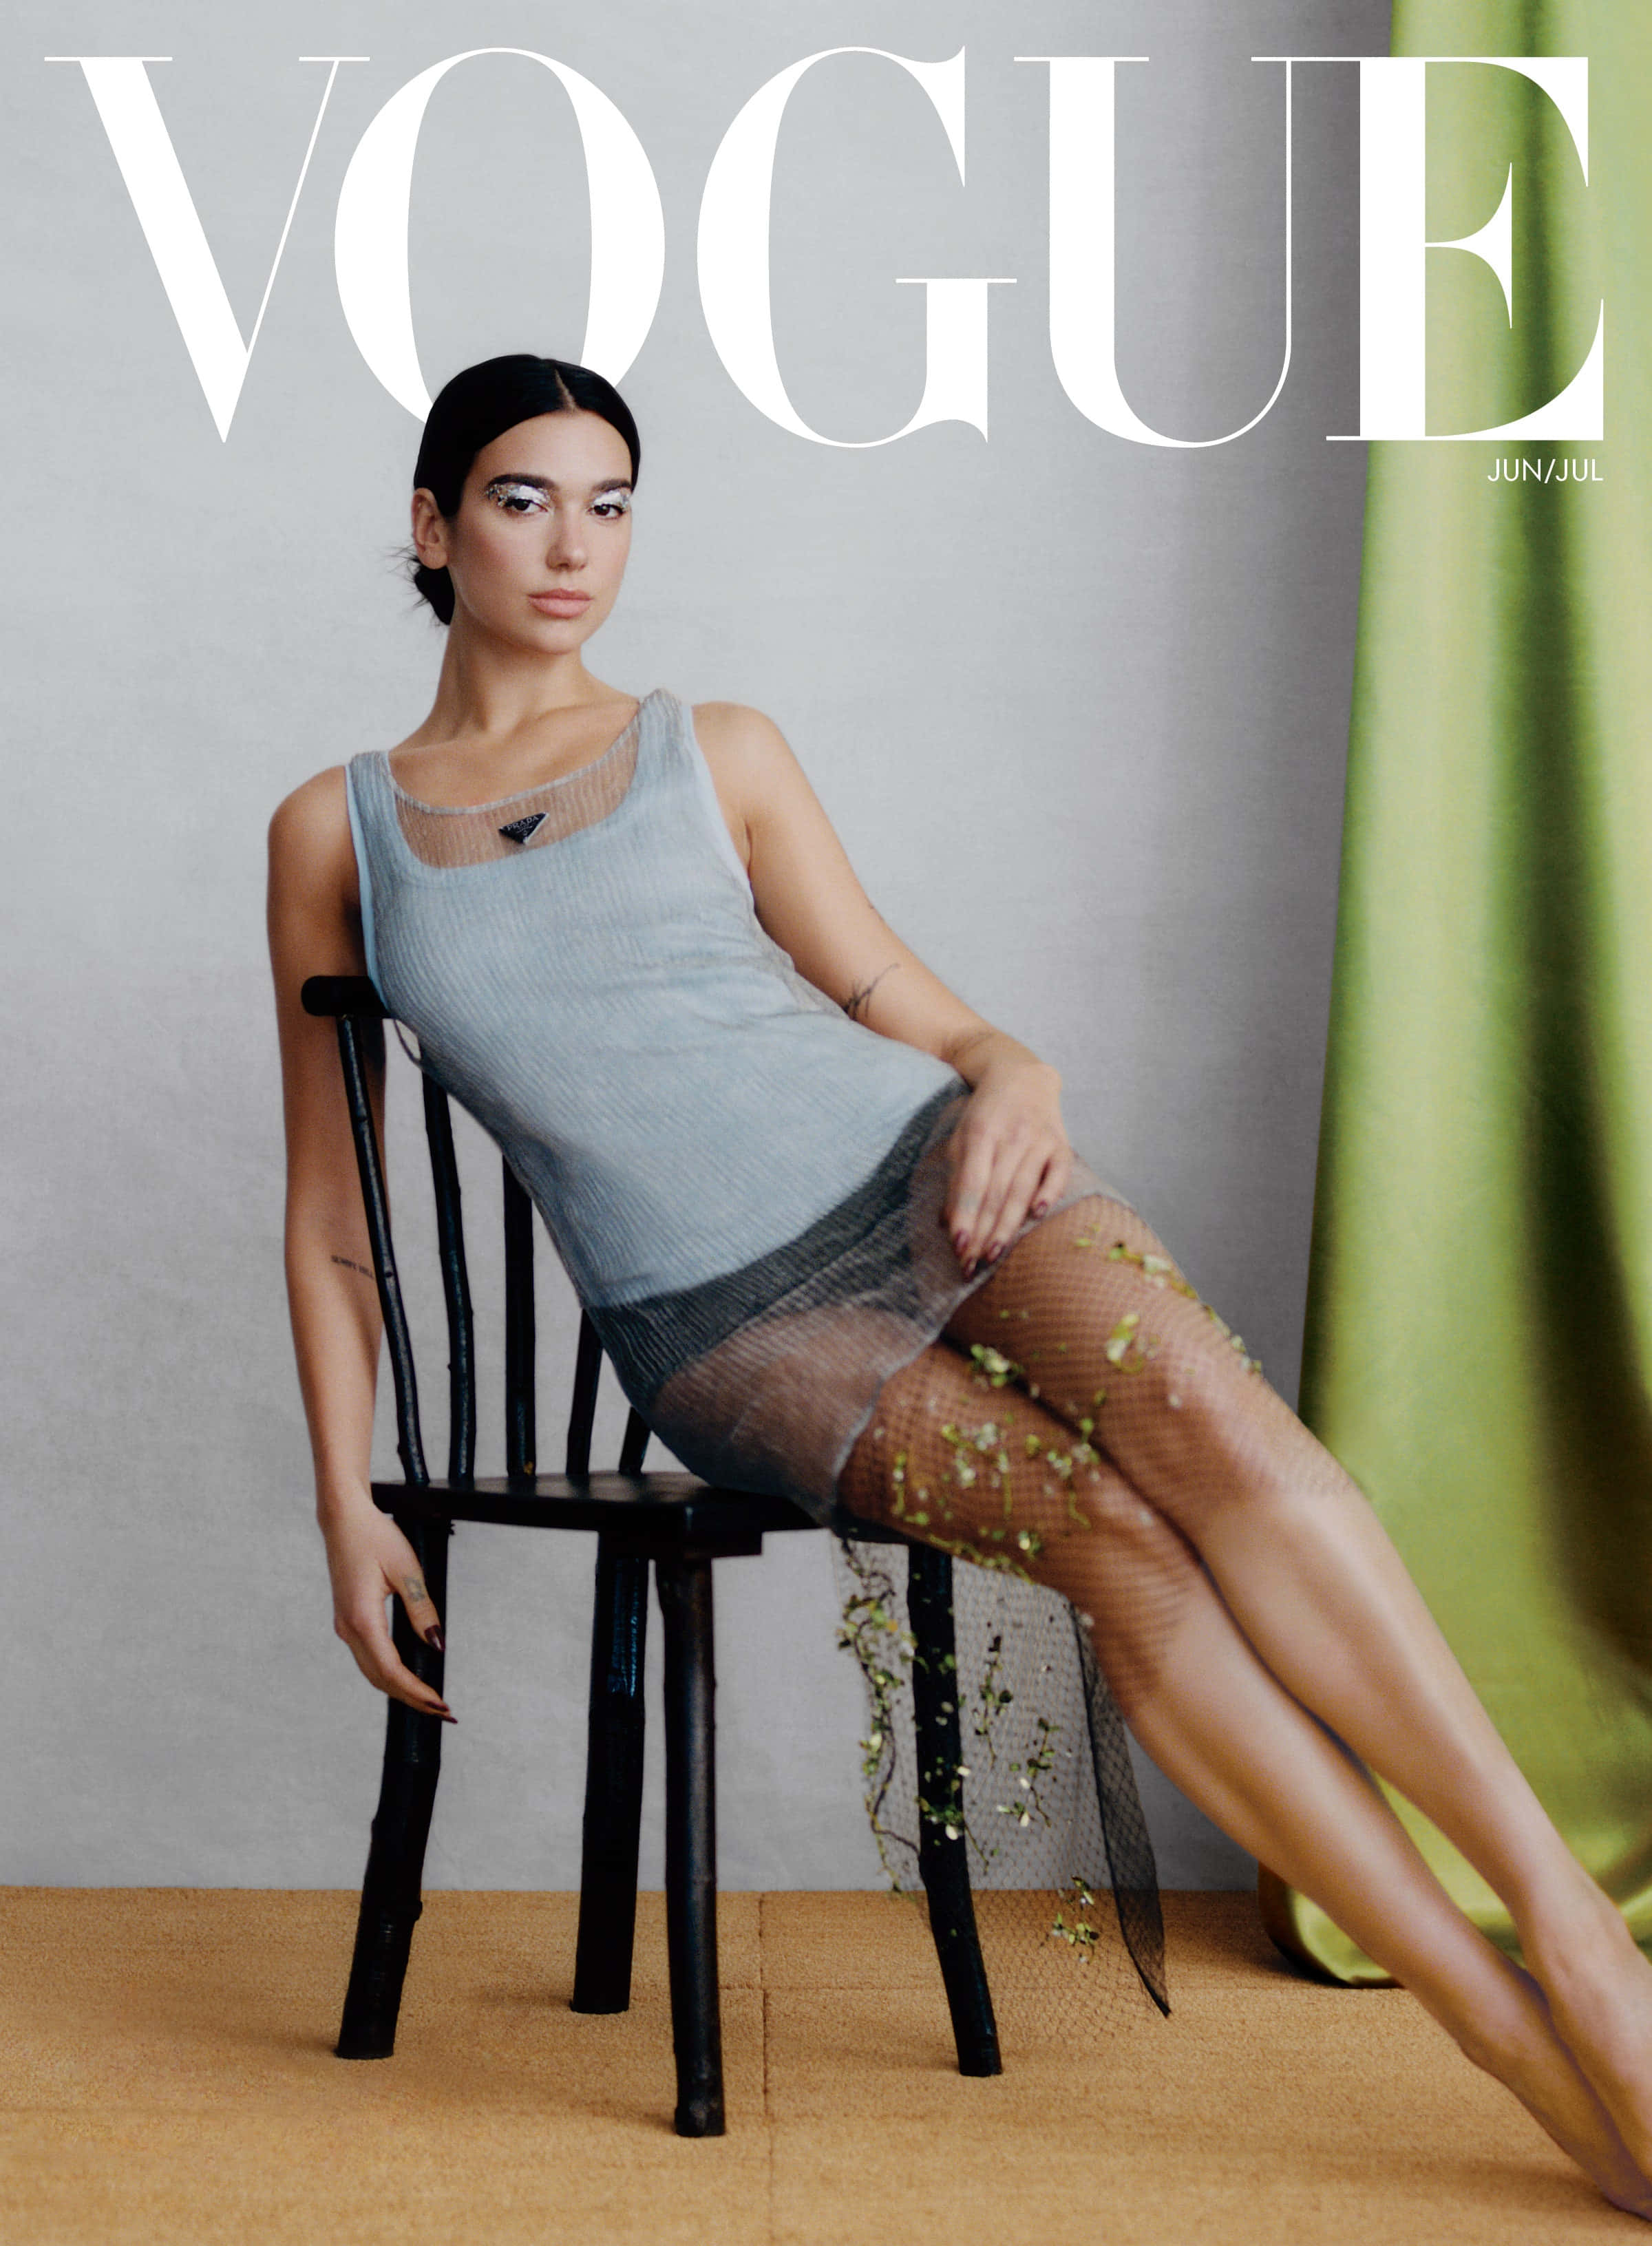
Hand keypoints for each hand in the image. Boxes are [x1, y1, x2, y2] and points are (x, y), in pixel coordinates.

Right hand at [322, 1503, 455, 1721]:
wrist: (343, 1519)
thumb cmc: (374, 1537)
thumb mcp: (407, 1570)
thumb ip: (422, 1609)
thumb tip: (436, 1644)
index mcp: (362, 1620)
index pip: (392, 1670)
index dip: (416, 1691)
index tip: (441, 1704)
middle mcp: (349, 1629)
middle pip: (380, 1679)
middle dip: (411, 1698)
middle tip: (442, 1712)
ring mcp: (345, 1626)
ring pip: (372, 1671)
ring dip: (399, 1688)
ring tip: (428, 1700)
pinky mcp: (348, 1620)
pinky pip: (368, 1657)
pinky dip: (388, 1673)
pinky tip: (406, 1676)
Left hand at [941, 1058, 1071, 1274]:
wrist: (1022, 1077)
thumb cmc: (985, 1115)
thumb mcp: (962, 1137)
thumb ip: (956, 1178)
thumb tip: (945, 1224)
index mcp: (980, 1133)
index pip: (973, 1184)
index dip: (966, 1217)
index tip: (957, 1247)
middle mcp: (1011, 1137)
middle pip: (996, 1193)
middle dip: (983, 1232)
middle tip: (971, 1265)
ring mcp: (1039, 1140)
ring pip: (1022, 1189)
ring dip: (1008, 1226)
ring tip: (993, 1255)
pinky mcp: (1061, 1144)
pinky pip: (1058, 1173)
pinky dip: (1049, 1193)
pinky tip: (1037, 1215)